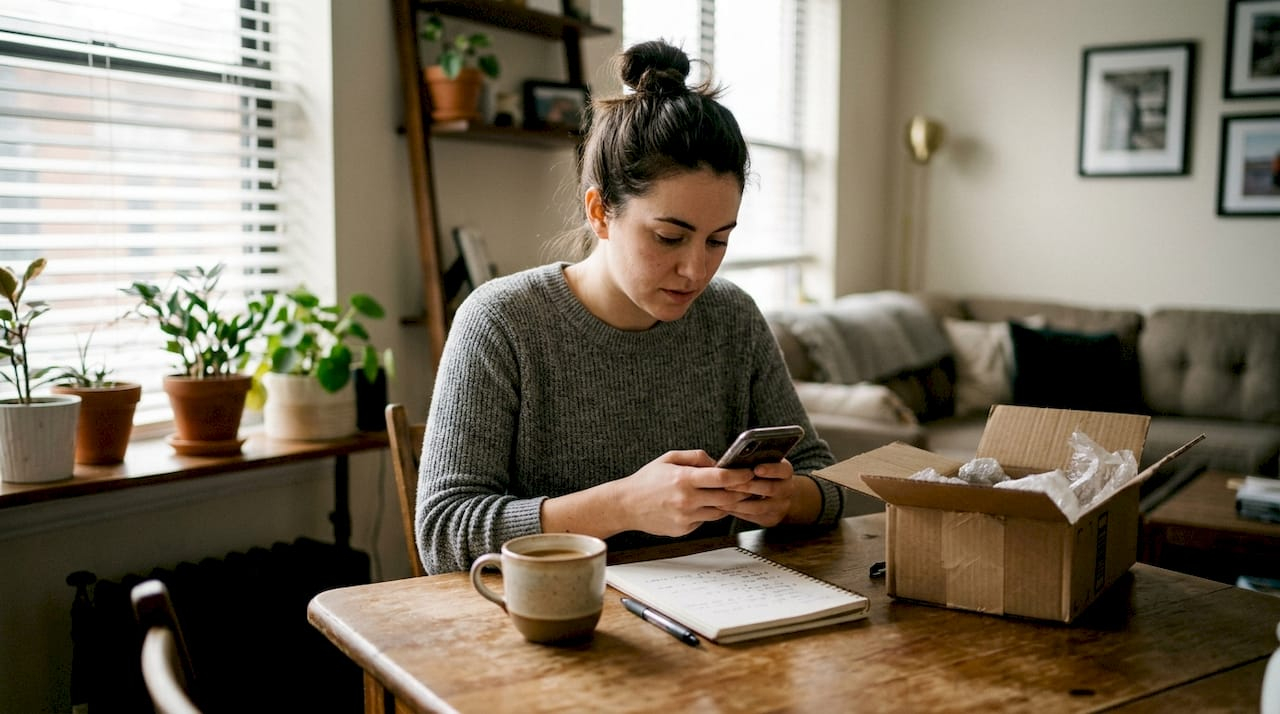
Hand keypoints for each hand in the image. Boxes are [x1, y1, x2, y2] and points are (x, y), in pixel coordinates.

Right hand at [618, 449, 756, 536]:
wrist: (626, 505)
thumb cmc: (647, 480)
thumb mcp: (669, 458)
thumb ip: (696, 457)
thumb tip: (717, 462)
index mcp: (684, 479)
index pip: (721, 477)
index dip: (739, 475)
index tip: (749, 473)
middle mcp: (687, 500)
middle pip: (727, 497)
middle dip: (741, 491)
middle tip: (749, 485)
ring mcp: (686, 517)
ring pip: (720, 511)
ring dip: (728, 503)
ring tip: (730, 494)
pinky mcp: (684, 529)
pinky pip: (705, 520)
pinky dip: (709, 512)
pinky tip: (704, 504)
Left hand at [717, 459, 797, 526]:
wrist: (780, 496)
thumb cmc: (765, 475)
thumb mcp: (765, 464)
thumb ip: (754, 462)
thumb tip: (734, 461)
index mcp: (785, 472)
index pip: (783, 470)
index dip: (770, 469)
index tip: (756, 469)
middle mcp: (786, 489)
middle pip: (770, 489)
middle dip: (747, 486)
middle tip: (729, 484)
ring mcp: (780, 506)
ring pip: (759, 507)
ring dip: (739, 503)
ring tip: (722, 497)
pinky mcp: (770, 519)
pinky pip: (752, 517)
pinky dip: (737, 512)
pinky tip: (725, 506)